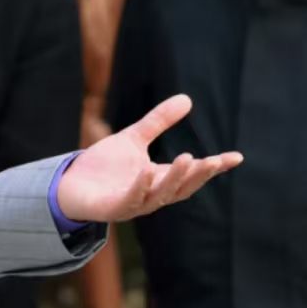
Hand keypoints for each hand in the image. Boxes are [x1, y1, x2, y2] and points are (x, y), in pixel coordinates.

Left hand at [56, 94, 241, 224]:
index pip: (194, 174)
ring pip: (162, 194)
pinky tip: (146, 172)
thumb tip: (187, 98)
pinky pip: (131, 199)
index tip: (236, 157)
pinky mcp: (115, 208)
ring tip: (188, 158)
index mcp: (161, 178)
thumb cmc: (104, 166)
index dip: (215, 167)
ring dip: (175, 178)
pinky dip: (140, 187)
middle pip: (183, 187)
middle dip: (199, 174)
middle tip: (213, 160)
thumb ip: (158, 121)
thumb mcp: (134, 138)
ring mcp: (135, 203)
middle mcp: (153, 193)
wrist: (70, 185)